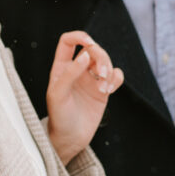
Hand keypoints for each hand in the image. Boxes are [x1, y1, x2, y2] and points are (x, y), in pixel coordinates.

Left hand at [46, 30, 123, 164]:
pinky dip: (116, 78)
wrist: (70, 139)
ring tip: (104, 88)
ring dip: (109, 70)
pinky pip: (115, 75)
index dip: (79, 36)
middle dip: (101, 57)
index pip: (68, 42)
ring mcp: (91, 79)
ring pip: (106, 61)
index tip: (89, 43)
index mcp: (61, 67)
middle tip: (101, 74)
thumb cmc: (59, 117)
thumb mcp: (58, 95)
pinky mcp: (103, 90)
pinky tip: (109, 89)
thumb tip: (84, 55)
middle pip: (93, 49)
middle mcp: (77, 70)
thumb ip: (69, 73)